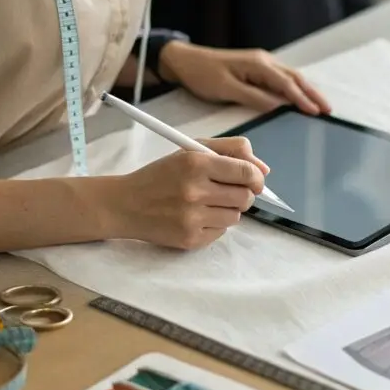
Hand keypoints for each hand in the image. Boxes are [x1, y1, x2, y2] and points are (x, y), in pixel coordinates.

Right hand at [102, 137, 268, 249]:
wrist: (125, 204)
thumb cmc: (162, 175)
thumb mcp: (190, 151)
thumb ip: (231, 150)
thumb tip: (264, 170)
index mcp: (196, 163)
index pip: (246, 173)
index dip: (257, 178)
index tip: (255, 181)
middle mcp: (194, 191)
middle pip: (246, 198)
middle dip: (243, 194)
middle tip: (227, 191)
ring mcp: (192, 217)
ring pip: (236, 216)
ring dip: (228, 209)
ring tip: (206, 203)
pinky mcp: (190, 238)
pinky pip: (221, 232)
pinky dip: (214, 224)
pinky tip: (195, 216)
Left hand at [160, 41, 331, 115]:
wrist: (185, 61)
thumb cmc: (202, 74)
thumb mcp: (226, 89)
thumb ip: (254, 97)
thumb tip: (278, 106)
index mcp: (257, 65)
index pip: (286, 84)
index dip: (302, 98)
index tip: (316, 111)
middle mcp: (263, 61)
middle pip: (295, 78)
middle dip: (313, 93)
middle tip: (328, 109)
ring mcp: (261, 63)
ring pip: (291, 77)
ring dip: (307, 90)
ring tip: (321, 105)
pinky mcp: (256, 68)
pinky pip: (282, 78)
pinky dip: (295, 88)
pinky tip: (300, 97)